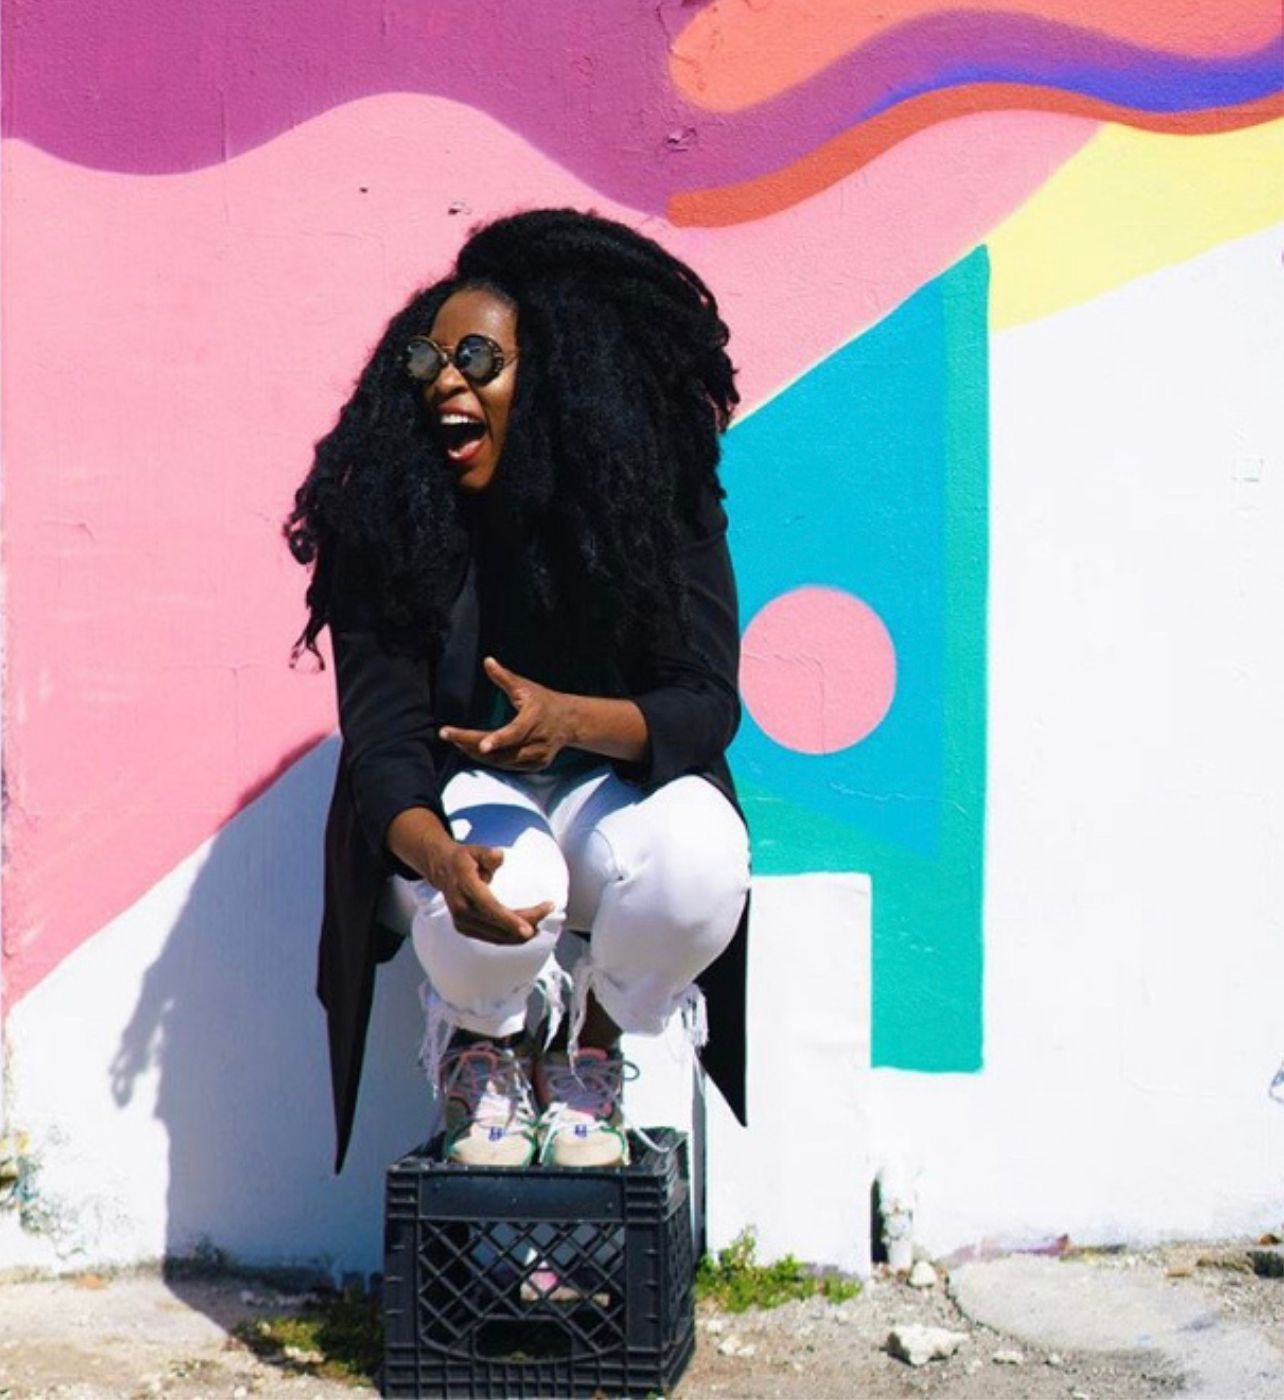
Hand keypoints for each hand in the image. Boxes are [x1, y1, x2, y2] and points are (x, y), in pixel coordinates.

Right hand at [424, 840, 554, 944]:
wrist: (442, 870)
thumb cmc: (464, 859)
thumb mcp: (474, 850)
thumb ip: (487, 854)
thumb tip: (499, 857)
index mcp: (465, 888)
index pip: (489, 908)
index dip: (509, 921)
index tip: (529, 929)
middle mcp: (462, 910)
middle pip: (498, 925)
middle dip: (526, 923)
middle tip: (548, 909)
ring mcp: (462, 922)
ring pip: (497, 936)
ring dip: (520, 933)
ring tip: (541, 921)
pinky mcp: (465, 929)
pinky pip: (492, 938)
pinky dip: (510, 936)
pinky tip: (525, 929)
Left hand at [439, 656, 577, 771]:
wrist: (570, 721)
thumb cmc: (543, 701)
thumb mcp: (526, 687)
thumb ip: (505, 677)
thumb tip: (487, 661)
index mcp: (535, 720)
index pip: (515, 733)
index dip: (497, 740)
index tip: (480, 745)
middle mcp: (538, 742)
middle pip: (502, 750)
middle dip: (472, 745)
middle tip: (448, 735)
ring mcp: (538, 757)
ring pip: (502, 762)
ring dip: (477, 754)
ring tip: (456, 742)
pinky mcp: (536, 766)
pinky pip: (508, 766)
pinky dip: (490, 760)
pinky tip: (474, 750)